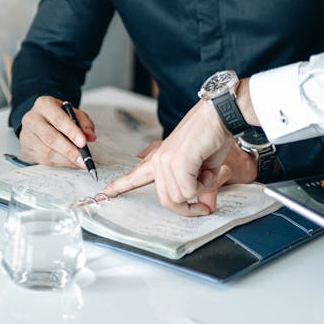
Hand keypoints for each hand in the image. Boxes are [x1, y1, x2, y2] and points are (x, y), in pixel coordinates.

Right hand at [19, 96, 96, 170]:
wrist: (38, 120)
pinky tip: (69, 162)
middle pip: (51, 138)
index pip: (58, 119)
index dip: (71, 132)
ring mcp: (26, 135)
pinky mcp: (25, 149)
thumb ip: (84, 122)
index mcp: (44, 105)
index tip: (83, 143)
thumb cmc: (57, 116)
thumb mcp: (72, 112)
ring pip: (47, 152)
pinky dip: (59, 163)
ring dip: (66, 160)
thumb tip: (90, 136)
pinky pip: (43, 160)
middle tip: (83, 159)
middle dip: (69, 150)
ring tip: (79, 162)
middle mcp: (32, 119)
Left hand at [102, 97, 235, 215]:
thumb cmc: (213, 137)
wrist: (219, 115)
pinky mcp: (177, 162)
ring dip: (200, 190)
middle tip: (203, 206)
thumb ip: (200, 188)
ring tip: (206, 171)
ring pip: (179, 198)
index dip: (120, 186)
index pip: (135, 176)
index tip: (104, 192)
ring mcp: (165, 160)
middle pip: (167, 201)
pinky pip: (188, 191)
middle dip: (188, 209)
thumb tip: (206, 207)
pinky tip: (206, 169)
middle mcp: (159, 160)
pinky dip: (203, 185)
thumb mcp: (206, 169)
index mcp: (161, 159)